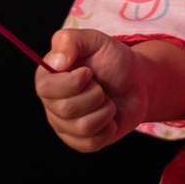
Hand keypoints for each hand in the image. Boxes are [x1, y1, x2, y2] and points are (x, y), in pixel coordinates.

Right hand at [34, 29, 150, 151]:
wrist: (138, 83)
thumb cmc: (113, 61)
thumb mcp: (94, 40)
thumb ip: (70, 41)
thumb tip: (57, 61)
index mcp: (48, 77)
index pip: (46, 88)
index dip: (72, 82)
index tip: (89, 72)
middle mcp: (51, 103)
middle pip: (66, 109)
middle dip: (94, 95)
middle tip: (101, 86)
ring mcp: (65, 125)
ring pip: (81, 128)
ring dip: (104, 111)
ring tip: (106, 100)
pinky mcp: (80, 141)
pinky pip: (91, 143)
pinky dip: (107, 128)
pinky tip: (108, 117)